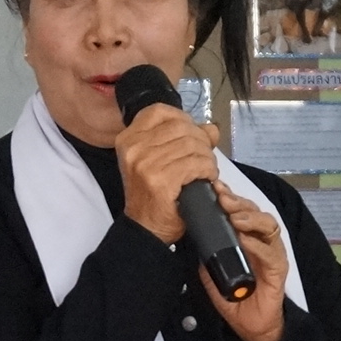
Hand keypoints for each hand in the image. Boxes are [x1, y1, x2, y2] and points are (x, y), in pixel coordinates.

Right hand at [116, 102, 222, 244]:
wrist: (145, 228)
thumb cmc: (153, 196)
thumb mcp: (160, 160)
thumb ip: (184, 139)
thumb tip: (212, 128)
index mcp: (129, 138)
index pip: (160, 111)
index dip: (183, 119)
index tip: (192, 134)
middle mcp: (134, 147)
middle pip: (181, 127)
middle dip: (201, 141)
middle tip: (204, 158)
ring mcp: (146, 163)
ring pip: (192, 145)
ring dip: (207, 158)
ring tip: (205, 171)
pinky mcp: (161, 179)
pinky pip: (196, 163)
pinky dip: (208, 170)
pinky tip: (206, 178)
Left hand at [202, 185, 290, 340]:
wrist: (251, 327)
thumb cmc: (236, 298)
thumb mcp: (212, 272)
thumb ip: (206, 254)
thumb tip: (192, 236)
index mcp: (246, 238)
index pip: (241, 210)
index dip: (230, 196)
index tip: (215, 188)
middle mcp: (261, 242)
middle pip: (256, 212)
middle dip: (238, 202)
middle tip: (223, 199)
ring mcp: (271, 254)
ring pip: (268, 226)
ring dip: (250, 218)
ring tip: (234, 217)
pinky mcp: (278, 270)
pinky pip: (271, 252)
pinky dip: (258, 244)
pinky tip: (245, 240)